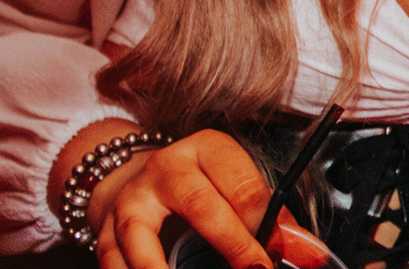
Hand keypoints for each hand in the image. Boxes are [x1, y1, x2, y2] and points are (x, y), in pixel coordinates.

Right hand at [94, 130, 274, 268]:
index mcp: (207, 150)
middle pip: (199, 204)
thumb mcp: (235, 183)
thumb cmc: (198, 182)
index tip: (282, 252)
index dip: (266, 224)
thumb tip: (304, 247)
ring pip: (140, 233)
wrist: (137, 177)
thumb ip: (268, 215)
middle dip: (231, 244)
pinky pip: (112, 259)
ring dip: (161, 268)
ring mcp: (131, 199)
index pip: (242, 184)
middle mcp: (166, 169)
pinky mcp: (105, 228)